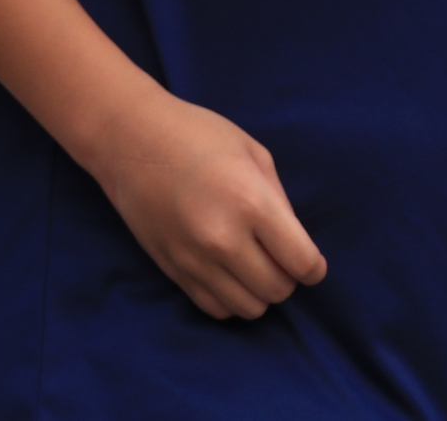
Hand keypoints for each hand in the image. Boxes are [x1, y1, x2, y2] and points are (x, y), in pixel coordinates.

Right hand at [89, 91, 326, 320]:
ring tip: (254, 265)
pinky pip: (216, 309)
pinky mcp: (173, 271)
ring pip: (249, 309)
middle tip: (279, 257)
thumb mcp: (254, 154)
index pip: (301, 263)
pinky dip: (231, 300)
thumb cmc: (198, 136)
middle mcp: (224, 239)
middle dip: (288, 278)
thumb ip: (280, 202)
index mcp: (251, 203)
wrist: (132, 140)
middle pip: (278, 291)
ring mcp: (195, 260)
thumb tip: (293, 243)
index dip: (314, 268)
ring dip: (260, 292)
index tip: (310, 262)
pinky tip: (230, 274)